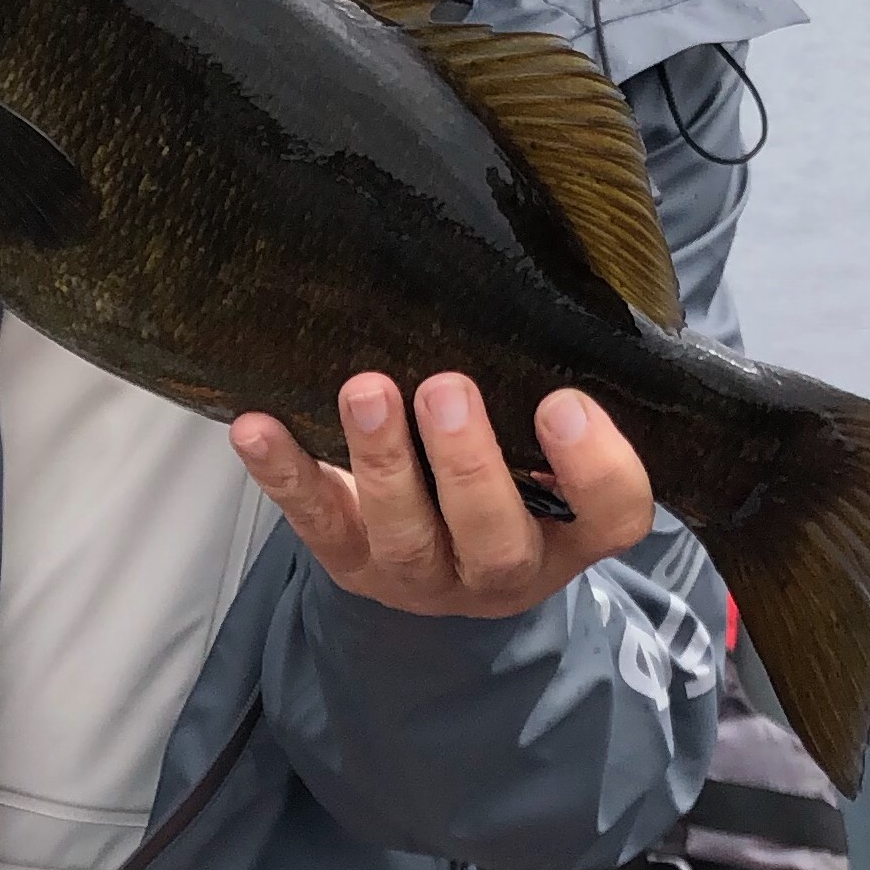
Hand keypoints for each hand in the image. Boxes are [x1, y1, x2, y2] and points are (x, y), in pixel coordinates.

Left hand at [230, 375, 653, 617]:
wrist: (439, 558)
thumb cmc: (505, 471)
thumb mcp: (544, 448)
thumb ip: (545, 395)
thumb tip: (534, 293)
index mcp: (571, 535)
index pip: (613, 518)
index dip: (597, 468)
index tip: (564, 402)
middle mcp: (502, 568)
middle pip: (496, 539)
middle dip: (468, 465)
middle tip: (447, 388)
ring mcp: (421, 575)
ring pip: (404, 535)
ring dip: (381, 461)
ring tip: (366, 391)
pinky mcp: (349, 560)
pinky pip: (314, 520)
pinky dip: (283, 473)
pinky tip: (256, 428)